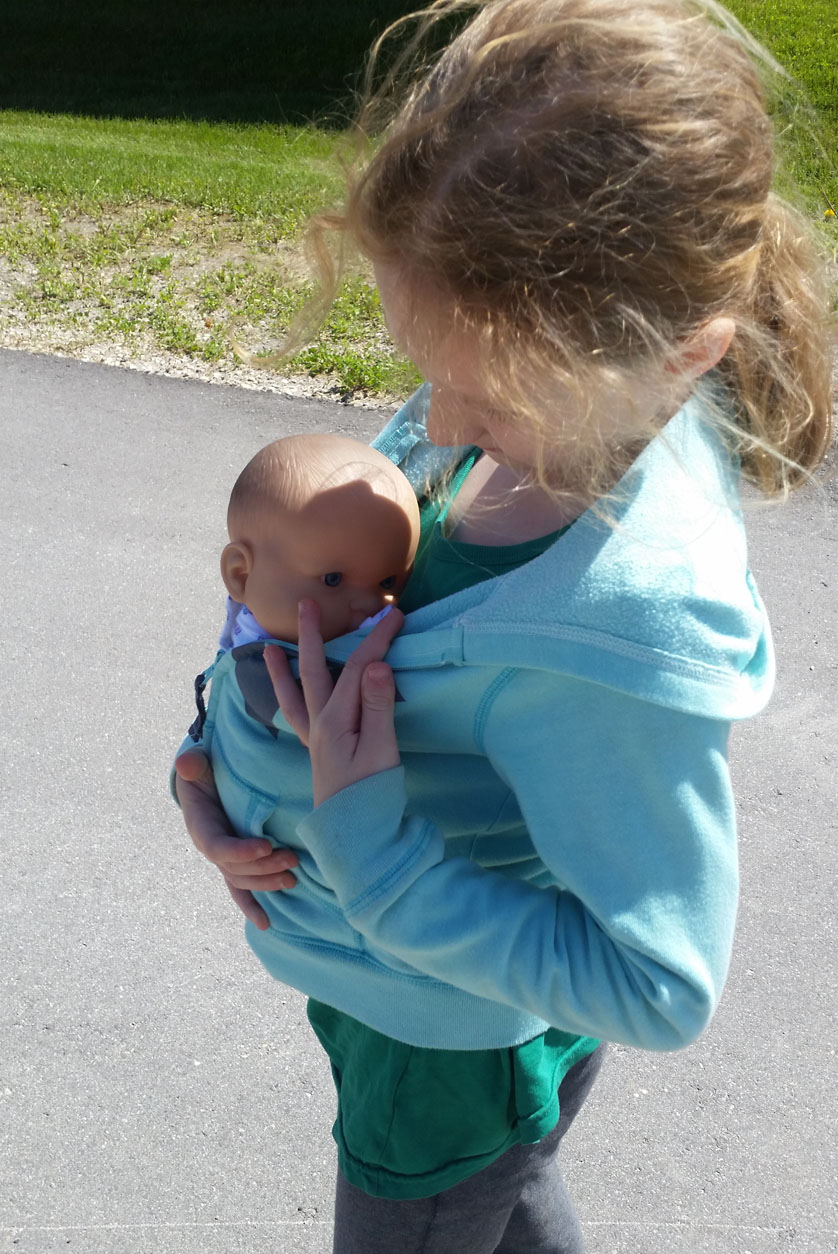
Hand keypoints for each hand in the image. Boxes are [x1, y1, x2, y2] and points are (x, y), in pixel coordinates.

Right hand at [174, 750, 298, 929]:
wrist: (205, 783)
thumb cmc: (203, 771)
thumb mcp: (196, 764)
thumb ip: (193, 762)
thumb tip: (187, 763)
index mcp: (200, 827)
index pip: (218, 847)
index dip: (240, 851)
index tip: (266, 847)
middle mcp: (211, 848)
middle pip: (236, 868)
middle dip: (264, 867)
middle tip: (292, 860)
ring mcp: (224, 859)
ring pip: (243, 880)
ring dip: (267, 882)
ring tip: (292, 879)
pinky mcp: (235, 864)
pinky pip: (241, 890)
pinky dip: (252, 907)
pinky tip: (265, 923)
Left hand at [264, 600, 402, 807]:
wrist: (357, 839)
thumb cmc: (373, 798)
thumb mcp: (382, 751)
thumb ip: (378, 707)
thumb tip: (376, 665)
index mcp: (336, 721)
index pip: (360, 668)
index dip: (378, 639)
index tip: (396, 614)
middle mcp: (320, 725)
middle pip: (316, 671)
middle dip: (313, 636)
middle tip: (306, 604)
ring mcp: (317, 740)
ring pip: (297, 694)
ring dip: (286, 669)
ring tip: (272, 649)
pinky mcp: (321, 753)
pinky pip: (297, 718)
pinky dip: (288, 700)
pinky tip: (288, 695)